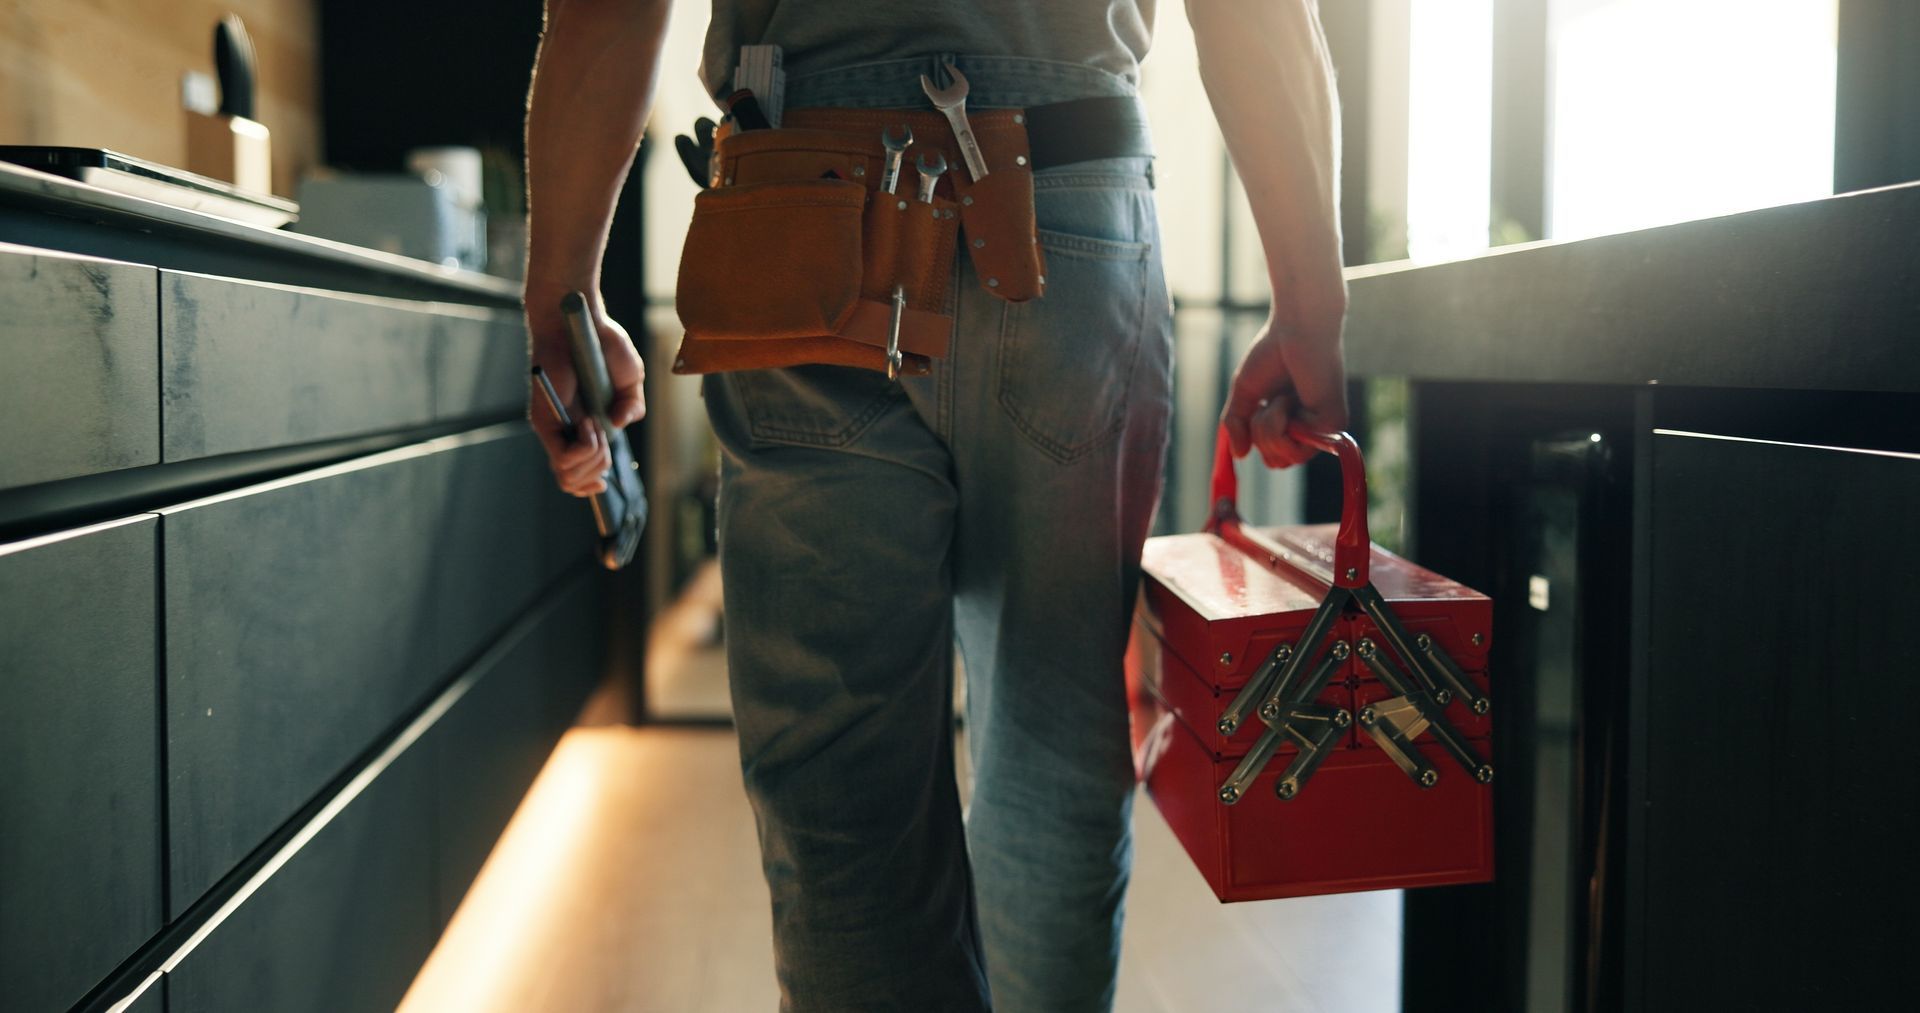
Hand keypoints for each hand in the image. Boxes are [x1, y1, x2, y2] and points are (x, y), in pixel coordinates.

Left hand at [524, 288, 645, 496]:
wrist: (580, 321)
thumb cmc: (602, 346)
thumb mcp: (630, 381)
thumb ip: (632, 407)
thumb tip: (620, 425)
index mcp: (579, 429)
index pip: (573, 475)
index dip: (588, 486)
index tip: (604, 480)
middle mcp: (561, 432)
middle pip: (571, 483)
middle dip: (599, 470)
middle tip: (602, 437)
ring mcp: (550, 428)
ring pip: (567, 476)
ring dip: (593, 458)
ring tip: (595, 426)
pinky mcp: (543, 420)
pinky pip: (563, 457)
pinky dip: (584, 446)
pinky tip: (589, 423)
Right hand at [1220, 307, 1347, 469]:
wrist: (1297, 328)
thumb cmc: (1273, 353)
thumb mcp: (1245, 394)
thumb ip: (1237, 425)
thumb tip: (1239, 456)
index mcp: (1296, 421)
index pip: (1274, 456)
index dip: (1256, 441)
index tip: (1257, 409)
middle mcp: (1313, 429)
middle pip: (1277, 463)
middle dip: (1259, 435)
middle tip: (1266, 404)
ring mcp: (1324, 429)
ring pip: (1284, 460)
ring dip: (1268, 428)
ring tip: (1280, 398)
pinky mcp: (1332, 426)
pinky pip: (1294, 448)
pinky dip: (1279, 421)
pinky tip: (1288, 398)